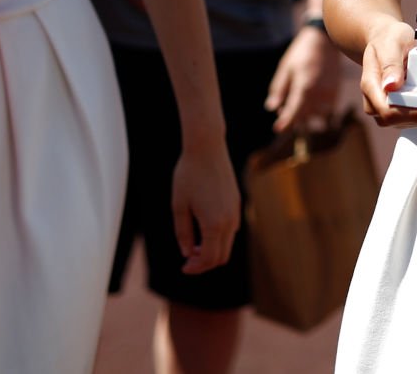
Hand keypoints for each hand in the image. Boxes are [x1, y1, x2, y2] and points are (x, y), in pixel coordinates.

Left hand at [171, 140, 240, 275]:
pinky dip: (219, 238)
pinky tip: (204, 230)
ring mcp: (235, 211)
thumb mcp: (179, 206)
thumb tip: (187, 252)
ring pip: (228, 244)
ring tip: (194, 246)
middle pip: (222, 256)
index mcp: (214, 223)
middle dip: (205, 263)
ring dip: (213, 250)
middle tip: (188, 261)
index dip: (196, 268)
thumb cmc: (188, 175)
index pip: (209, 258)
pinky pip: (231, 230)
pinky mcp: (236, 202)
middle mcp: (229, 220)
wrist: (207, 147)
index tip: (183, 267)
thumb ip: (183, 232)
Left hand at [265, 23, 352, 133]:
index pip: (294, 111)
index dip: (285, 122)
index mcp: (304, 86)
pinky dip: (318, 111)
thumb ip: (279, 89)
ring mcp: (330, 94)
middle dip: (293, 117)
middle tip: (284, 107)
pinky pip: (328, 112)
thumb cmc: (302, 53)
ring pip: (317, 116)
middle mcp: (319, 92)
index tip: (277, 128)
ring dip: (306, 116)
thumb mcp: (285, 68)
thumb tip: (272, 108)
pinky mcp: (337, 93)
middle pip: (304, 116)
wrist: (326, 41)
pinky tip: (311, 101)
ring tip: (299, 102)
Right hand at [360, 19, 416, 128]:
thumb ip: (390, 63)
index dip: (413, 114)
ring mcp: (392, 107)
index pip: (389, 111)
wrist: (385, 39)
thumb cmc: (387, 40)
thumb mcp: (390, 44)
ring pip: (414, 121)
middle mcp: (379, 102)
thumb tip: (390, 85)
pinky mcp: (405, 107)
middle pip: (403, 120)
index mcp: (371, 87)